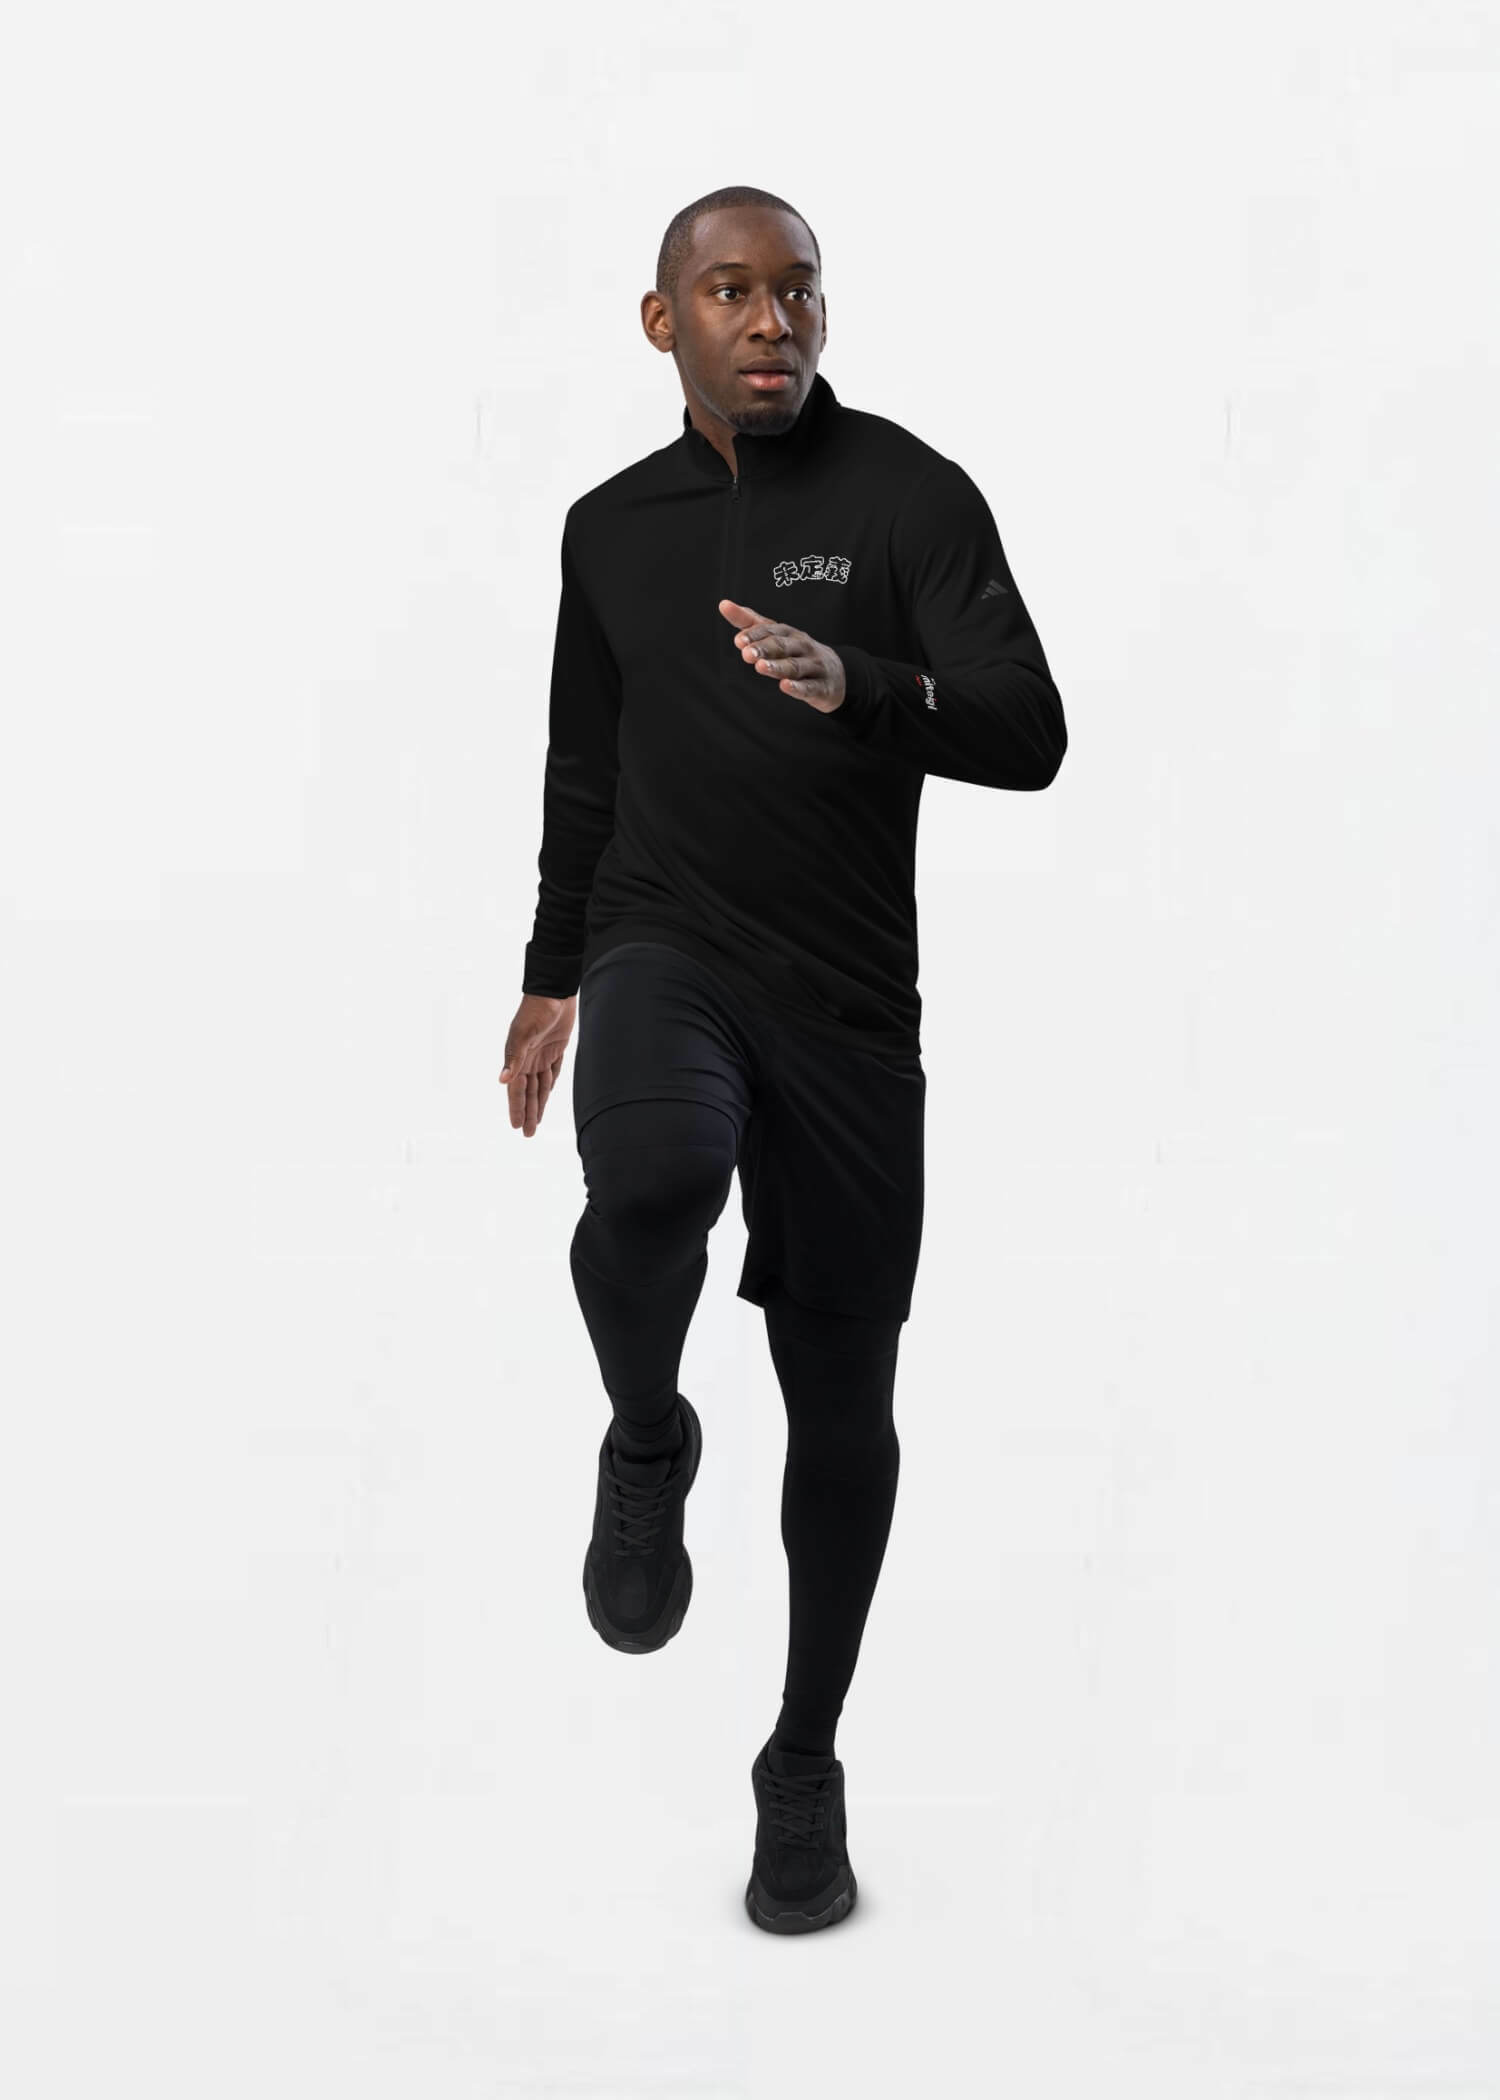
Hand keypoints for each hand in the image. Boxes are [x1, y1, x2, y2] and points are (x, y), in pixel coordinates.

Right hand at [500, 992, 575, 1136]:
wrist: (554, 991)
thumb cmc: (536, 1010)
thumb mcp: (524, 1034)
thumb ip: (514, 1058)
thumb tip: (502, 1081)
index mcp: (518, 1058)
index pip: (517, 1090)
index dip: (517, 1109)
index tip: (517, 1127)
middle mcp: (528, 1059)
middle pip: (528, 1093)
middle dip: (528, 1113)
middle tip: (528, 1135)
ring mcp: (542, 1054)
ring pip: (540, 1086)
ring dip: (539, 1104)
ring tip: (537, 1122)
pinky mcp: (556, 1048)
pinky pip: (553, 1072)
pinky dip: (549, 1086)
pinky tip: (547, 1096)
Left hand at [718, 599, 846, 713]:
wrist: (837, 674)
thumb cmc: (798, 653)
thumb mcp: (777, 636)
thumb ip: (750, 622)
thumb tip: (724, 604)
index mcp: (789, 634)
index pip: (771, 631)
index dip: (755, 635)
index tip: (739, 640)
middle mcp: (802, 646)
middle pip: (782, 646)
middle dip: (764, 649)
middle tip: (746, 654)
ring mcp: (814, 666)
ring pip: (795, 666)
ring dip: (778, 667)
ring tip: (761, 667)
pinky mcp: (821, 687)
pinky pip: (809, 687)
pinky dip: (798, 687)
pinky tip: (785, 686)